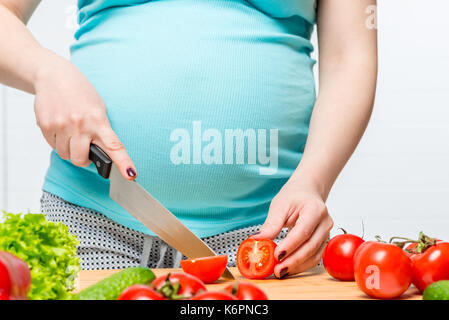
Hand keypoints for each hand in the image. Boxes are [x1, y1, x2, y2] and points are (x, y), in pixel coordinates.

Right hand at [33, 52, 136, 179]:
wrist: (54, 76)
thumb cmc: (80, 93)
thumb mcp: (99, 109)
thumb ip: (101, 130)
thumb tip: (103, 153)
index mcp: (99, 120)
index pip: (114, 146)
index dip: (123, 163)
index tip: (131, 174)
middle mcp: (81, 125)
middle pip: (80, 160)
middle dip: (82, 160)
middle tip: (84, 149)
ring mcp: (62, 125)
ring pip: (65, 155)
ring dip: (69, 150)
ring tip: (71, 133)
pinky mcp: (46, 126)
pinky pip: (53, 146)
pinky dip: (57, 141)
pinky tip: (60, 127)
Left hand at [252, 176, 332, 277]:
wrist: (307, 192)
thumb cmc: (294, 196)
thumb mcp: (280, 205)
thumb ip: (271, 224)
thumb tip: (258, 240)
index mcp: (315, 209)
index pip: (303, 231)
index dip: (290, 245)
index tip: (276, 255)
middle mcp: (325, 222)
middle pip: (310, 246)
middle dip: (293, 261)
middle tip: (277, 270)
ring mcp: (327, 233)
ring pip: (314, 255)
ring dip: (297, 266)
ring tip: (280, 272)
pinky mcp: (323, 241)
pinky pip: (314, 257)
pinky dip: (301, 265)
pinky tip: (288, 268)